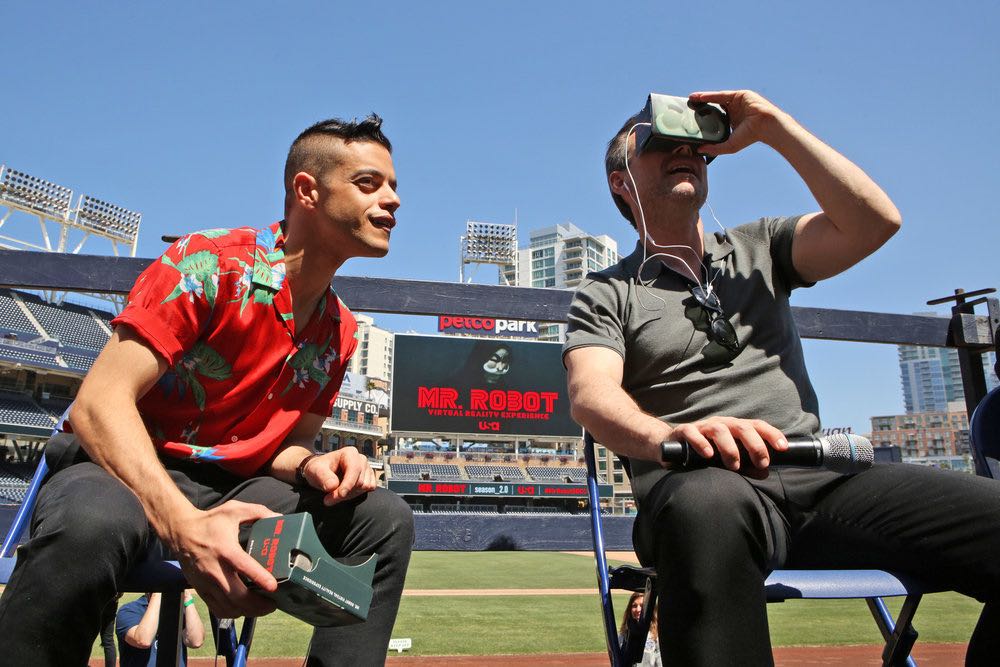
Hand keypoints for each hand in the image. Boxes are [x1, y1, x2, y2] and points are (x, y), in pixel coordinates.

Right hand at [167, 500, 279, 618]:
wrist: (180, 532)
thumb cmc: (209, 521)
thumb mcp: (234, 510)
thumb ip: (258, 512)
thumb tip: (279, 517)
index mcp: (225, 549)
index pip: (244, 566)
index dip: (259, 578)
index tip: (274, 587)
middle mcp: (214, 569)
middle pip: (237, 596)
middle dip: (257, 605)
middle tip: (273, 604)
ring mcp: (206, 582)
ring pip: (228, 606)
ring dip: (247, 612)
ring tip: (262, 608)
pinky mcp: (200, 589)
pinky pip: (217, 609)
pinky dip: (232, 613)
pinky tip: (243, 609)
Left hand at [302, 447, 376, 505]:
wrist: (321, 473)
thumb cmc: (318, 469)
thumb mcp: (315, 471)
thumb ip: (323, 477)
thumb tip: (333, 486)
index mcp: (349, 453)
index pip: (354, 470)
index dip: (348, 484)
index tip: (339, 495)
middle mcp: (361, 459)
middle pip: (359, 481)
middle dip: (345, 493)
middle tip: (329, 498)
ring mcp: (367, 468)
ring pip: (364, 487)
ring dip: (349, 494)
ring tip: (336, 492)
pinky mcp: (369, 477)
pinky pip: (369, 489)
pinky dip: (357, 494)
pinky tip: (345, 491)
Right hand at [666, 417, 787, 475]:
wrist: (670, 446)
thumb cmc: (704, 453)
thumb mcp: (727, 460)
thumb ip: (746, 466)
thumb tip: (764, 473)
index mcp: (734, 428)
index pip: (757, 426)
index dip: (771, 434)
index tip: (783, 448)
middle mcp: (721, 424)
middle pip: (742, 427)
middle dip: (755, 444)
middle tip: (761, 462)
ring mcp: (702, 427)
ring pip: (719, 429)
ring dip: (730, 448)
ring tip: (734, 466)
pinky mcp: (684, 432)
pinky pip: (692, 433)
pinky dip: (701, 443)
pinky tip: (708, 455)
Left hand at [687, 90, 787, 156]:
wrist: (766, 126)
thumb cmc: (751, 136)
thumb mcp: (729, 145)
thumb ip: (715, 148)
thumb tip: (699, 150)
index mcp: (731, 120)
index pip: (714, 115)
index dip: (702, 115)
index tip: (690, 116)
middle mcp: (733, 109)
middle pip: (713, 105)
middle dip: (700, 105)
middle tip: (687, 106)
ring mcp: (737, 101)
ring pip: (716, 98)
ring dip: (703, 98)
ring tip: (690, 99)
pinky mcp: (740, 95)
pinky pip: (722, 95)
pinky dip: (710, 96)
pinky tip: (700, 97)